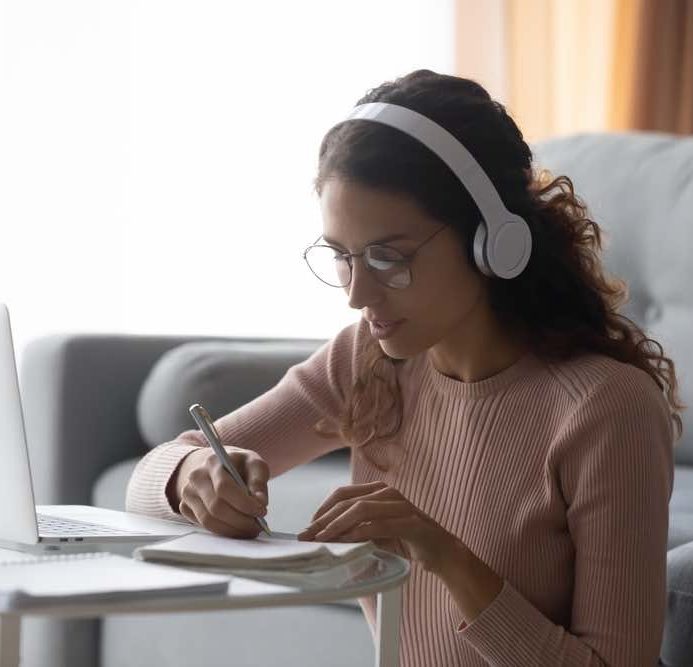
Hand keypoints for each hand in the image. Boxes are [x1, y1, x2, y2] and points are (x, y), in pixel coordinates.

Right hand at [173, 446, 268, 538]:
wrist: (217, 466)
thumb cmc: (238, 465)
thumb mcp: (254, 464)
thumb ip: (259, 481)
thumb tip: (260, 502)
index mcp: (213, 462)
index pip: (224, 487)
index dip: (244, 503)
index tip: (261, 511)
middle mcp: (196, 477)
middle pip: (216, 507)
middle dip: (240, 520)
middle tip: (258, 525)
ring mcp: (188, 493)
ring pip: (208, 520)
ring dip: (232, 530)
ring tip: (250, 529)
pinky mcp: (186, 507)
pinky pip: (203, 526)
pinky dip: (223, 531)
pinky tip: (236, 527)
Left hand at [297, 481, 456, 573]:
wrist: (442, 551)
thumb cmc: (406, 541)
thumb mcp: (377, 532)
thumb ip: (356, 529)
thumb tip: (323, 536)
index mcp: (378, 491)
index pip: (342, 493)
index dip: (322, 510)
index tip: (307, 528)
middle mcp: (389, 493)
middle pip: (348, 501)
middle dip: (324, 519)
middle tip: (307, 536)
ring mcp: (402, 505)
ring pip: (362, 509)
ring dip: (338, 525)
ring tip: (323, 539)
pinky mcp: (413, 522)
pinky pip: (382, 524)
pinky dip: (363, 532)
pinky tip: (349, 541)